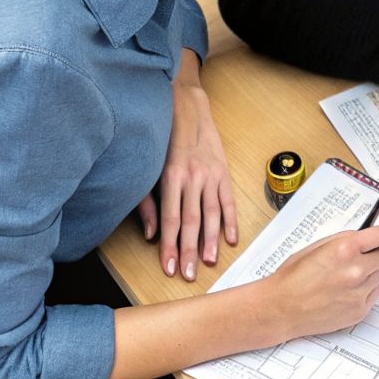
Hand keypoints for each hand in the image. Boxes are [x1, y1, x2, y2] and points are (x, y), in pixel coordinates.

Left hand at [137, 52, 237, 281]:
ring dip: (211, 240)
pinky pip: (228, 200)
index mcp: (170, 177)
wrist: (186, 105)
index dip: (169, 246)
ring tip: (211, 261)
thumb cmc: (162, 136)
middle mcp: (192, 177)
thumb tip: (150, 234)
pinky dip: (230, 220)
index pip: (169, 219)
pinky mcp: (223, 171)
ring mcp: (210, 174)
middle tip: (190, 274)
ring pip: (212, 213)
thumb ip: (147, 201)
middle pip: (191, 221)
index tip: (169, 267)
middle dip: (190, 250)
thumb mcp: (148, 167)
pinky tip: (231, 238)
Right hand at [263, 224, 378, 338]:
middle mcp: (356, 270)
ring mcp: (359, 292)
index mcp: (345, 249)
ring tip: (343, 279)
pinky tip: (344, 292)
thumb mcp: (317, 247)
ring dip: (369, 272)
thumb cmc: (293, 277)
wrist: (280, 308)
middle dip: (374, 253)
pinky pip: (375, 292)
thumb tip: (365, 237)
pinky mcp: (360, 310)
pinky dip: (365, 289)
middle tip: (357, 259)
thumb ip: (344, 240)